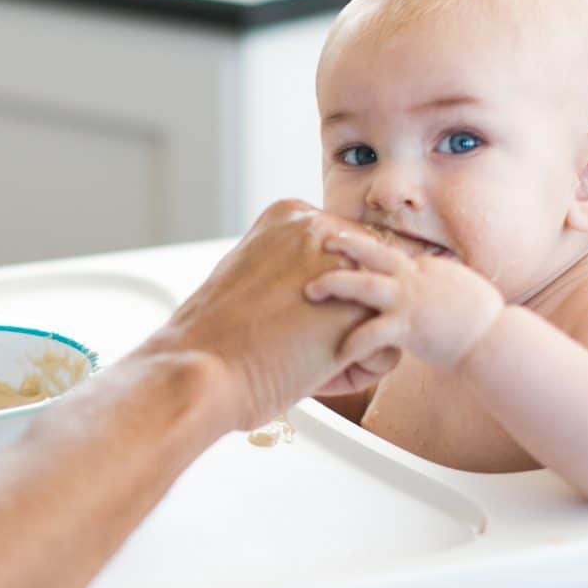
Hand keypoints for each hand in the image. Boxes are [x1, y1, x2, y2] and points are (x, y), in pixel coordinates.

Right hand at [136, 201, 396, 428]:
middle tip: (299, 340)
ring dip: (354, 341)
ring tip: (307, 357)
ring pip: (381, 311)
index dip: (329, 296)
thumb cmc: (213, 337)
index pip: (345, 252)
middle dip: (347, 315)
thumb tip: (313, 289)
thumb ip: (287, 267)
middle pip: (369, 277)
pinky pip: (386, 348)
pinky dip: (358, 371)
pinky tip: (315, 372)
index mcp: (290, 215)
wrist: (201, 367)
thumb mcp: (249, 275)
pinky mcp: (361, 312)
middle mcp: (321, 229)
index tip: (291, 317)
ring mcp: (346, 266)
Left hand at [308, 228, 504, 373]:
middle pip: (373, 252)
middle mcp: (415, 278)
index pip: (388, 253)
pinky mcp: (408, 327)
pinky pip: (371, 333)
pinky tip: (338, 352)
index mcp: (424, 268)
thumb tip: (430, 278)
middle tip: (320, 239)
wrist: (494, 341)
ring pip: (363, 285)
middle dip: (345, 243)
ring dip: (334, 284)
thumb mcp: (457, 290)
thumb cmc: (480, 322)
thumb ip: (437, 282)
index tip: (341, 245)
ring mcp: (410, 300)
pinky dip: (352, 342)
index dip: (363, 251)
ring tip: (311, 290)